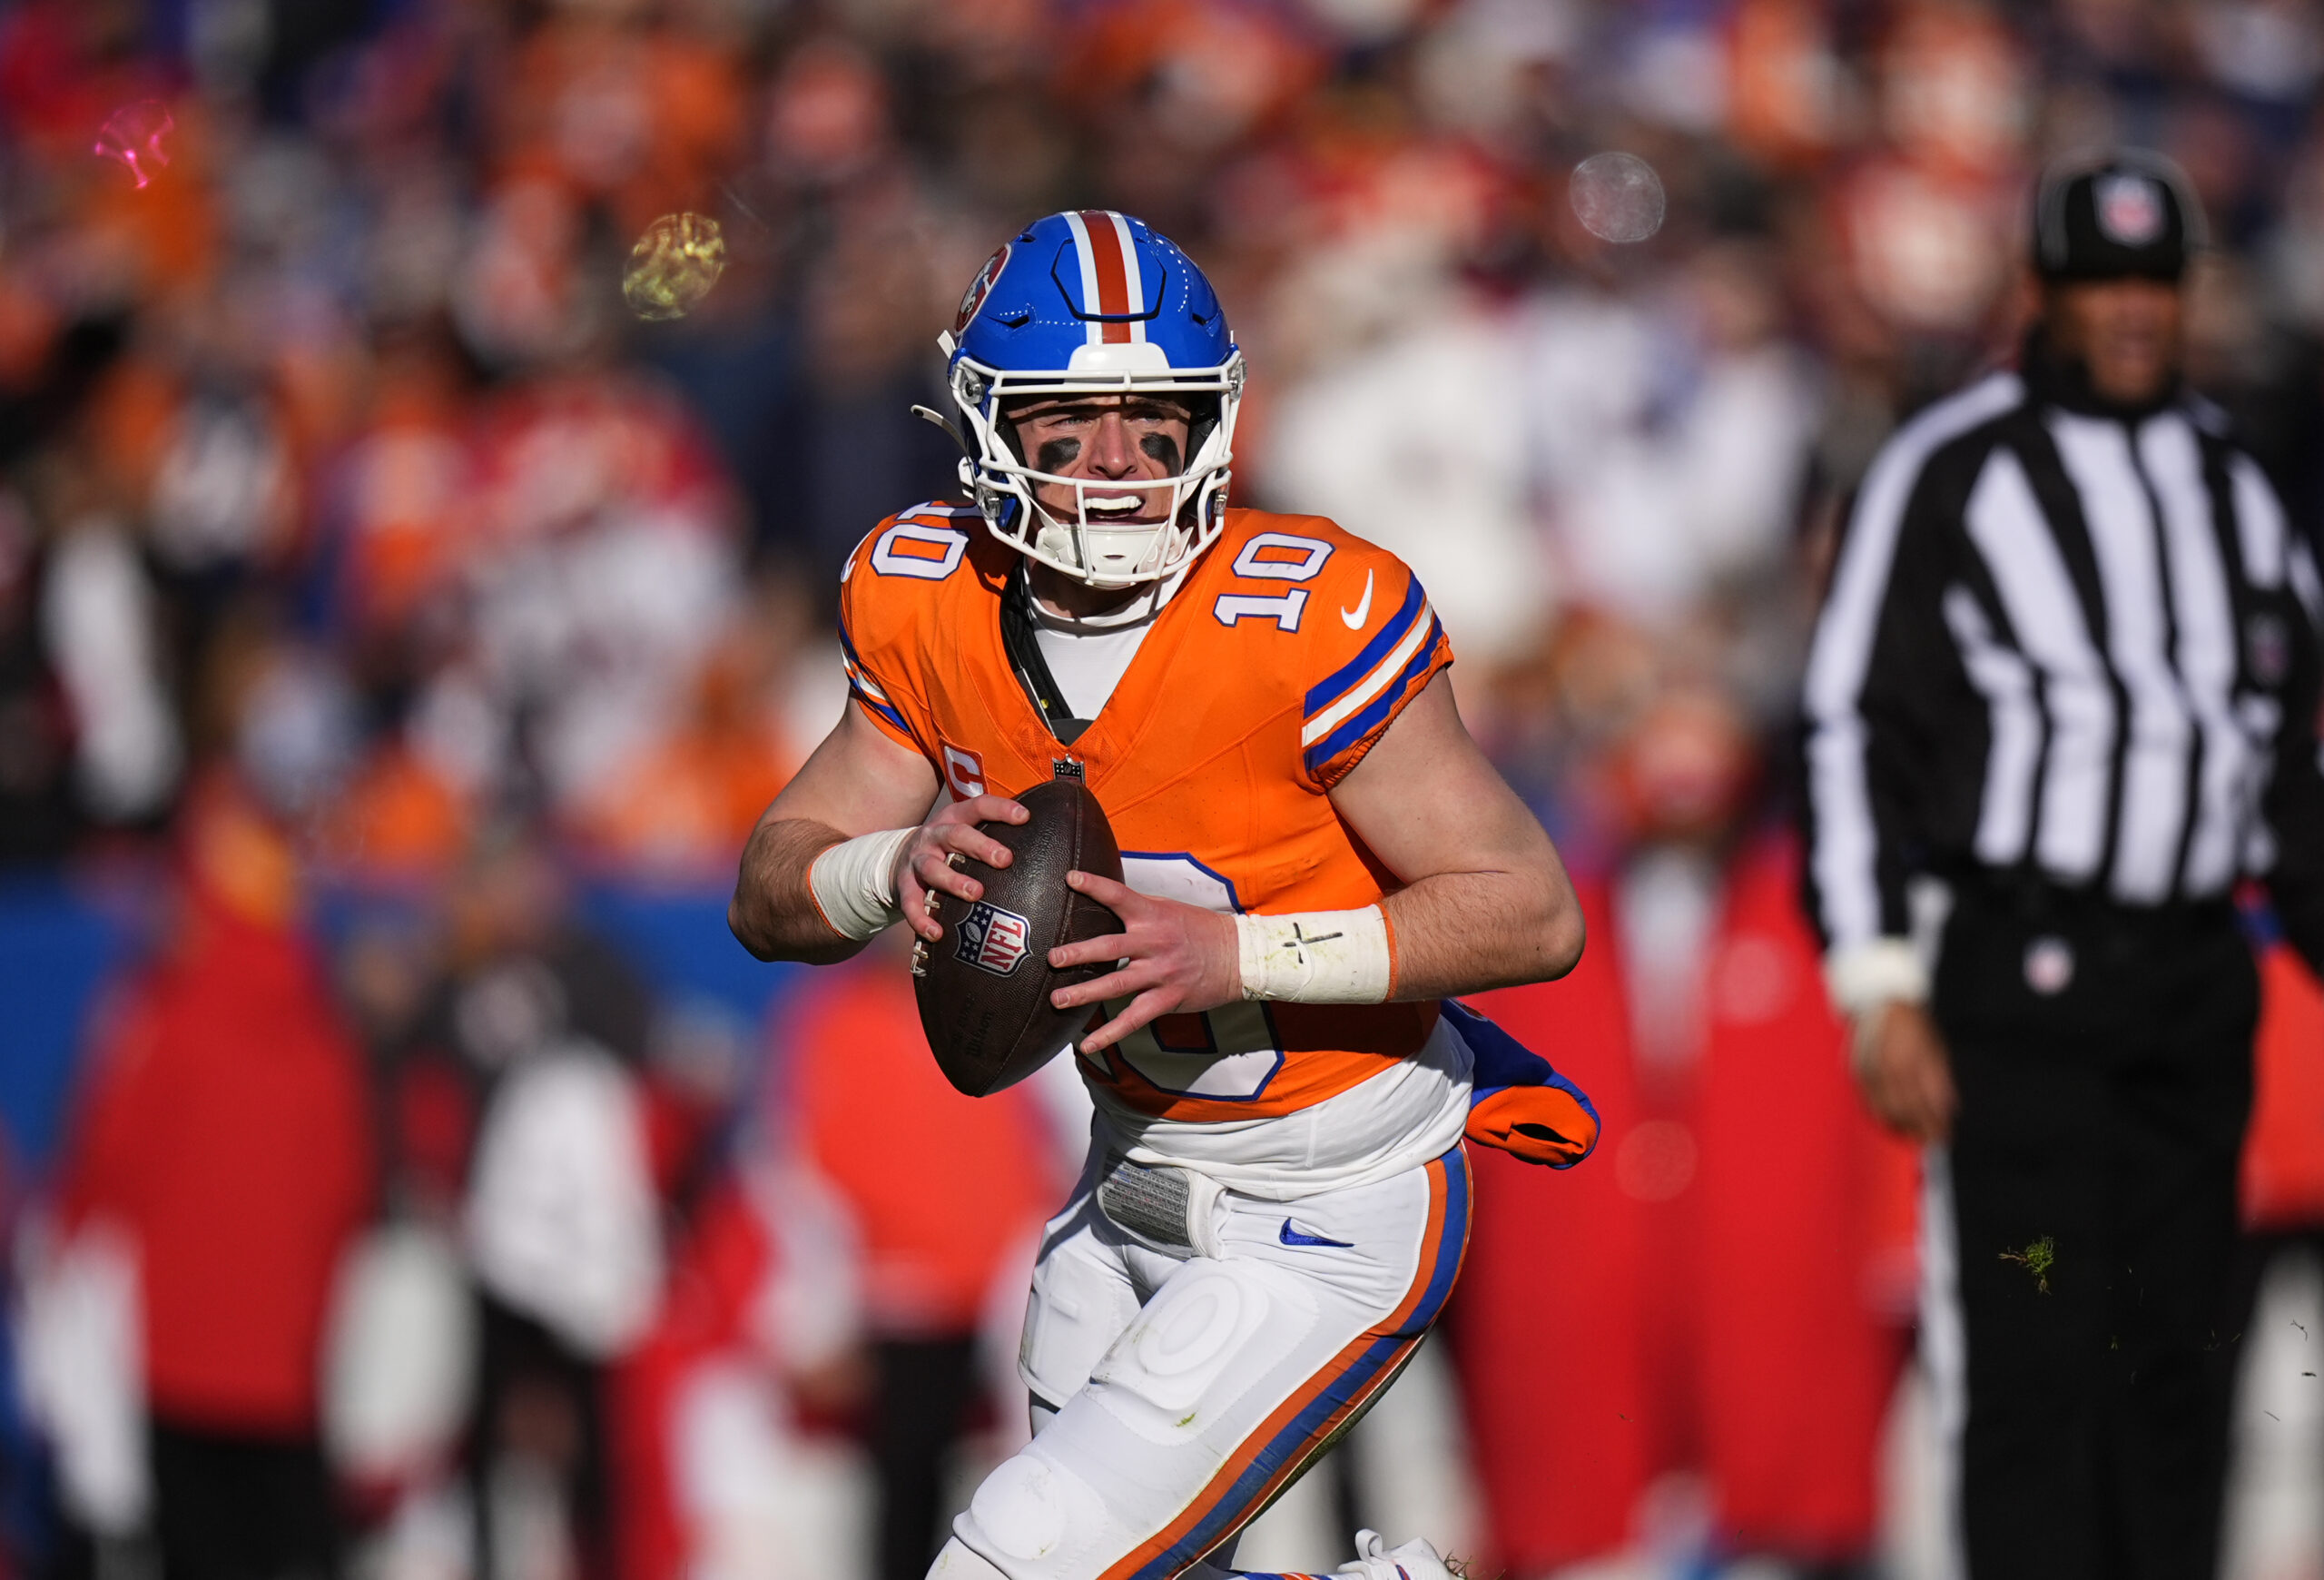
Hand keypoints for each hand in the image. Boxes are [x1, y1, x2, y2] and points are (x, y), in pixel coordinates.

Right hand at [896, 795, 1027, 941]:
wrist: (896, 858)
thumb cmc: (947, 848)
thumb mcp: (964, 832)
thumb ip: (993, 835)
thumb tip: (1043, 845)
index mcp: (954, 818)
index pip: (978, 807)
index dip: (1000, 810)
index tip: (1025, 817)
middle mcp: (935, 835)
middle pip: (956, 835)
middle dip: (981, 846)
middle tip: (1005, 859)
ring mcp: (918, 859)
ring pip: (933, 868)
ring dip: (954, 881)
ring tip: (976, 894)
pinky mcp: (904, 885)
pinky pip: (911, 902)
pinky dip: (922, 918)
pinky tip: (937, 932)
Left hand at [1045, 871, 1240, 1054]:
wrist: (1238, 956)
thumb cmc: (1199, 930)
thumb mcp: (1169, 909)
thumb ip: (1137, 910)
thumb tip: (1102, 902)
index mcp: (1153, 915)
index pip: (1119, 896)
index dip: (1095, 886)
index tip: (1070, 878)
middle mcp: (1154, 943)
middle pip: (1110, 947)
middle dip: (1079, 953)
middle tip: (1052, 958)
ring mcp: (1161, 973)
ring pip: (1116, 985)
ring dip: (1084, 993)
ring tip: (1057, 1000)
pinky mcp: (1167, 999)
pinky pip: (1134, 1019)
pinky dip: (1109, 1034)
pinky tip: (1087, 1046)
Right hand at [1854, 999, 1956, 1142]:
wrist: (1879, 1000)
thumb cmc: (1913, 1024)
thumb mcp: (1936, 1048)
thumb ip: (1940, 1080)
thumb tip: (1949, 1110)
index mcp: (1913, 1062)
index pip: (1926, 1104)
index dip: (1935, 1124)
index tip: (1945, 1137)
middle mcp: (1890, 1068)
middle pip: (1906, 1111)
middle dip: (1919, 1130)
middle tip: (1930, 1142)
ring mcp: (1871, 1070)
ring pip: (1885, 1109)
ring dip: (1900, 1127)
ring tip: (1912, 1137)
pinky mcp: (1858, 1071)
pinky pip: (1869, 1101)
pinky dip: (1880, 1115)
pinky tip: (1891, 1122)